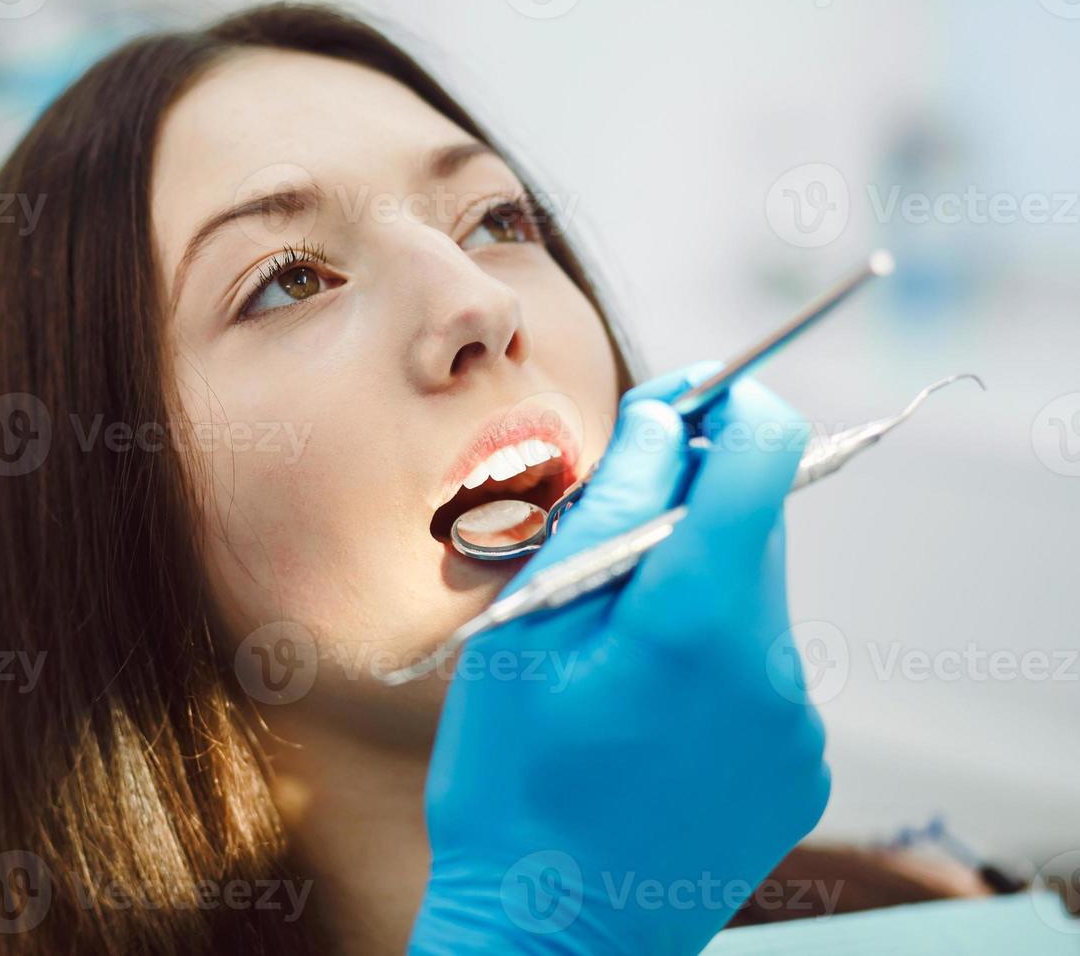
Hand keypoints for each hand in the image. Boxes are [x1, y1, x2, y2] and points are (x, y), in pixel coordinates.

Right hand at [410, 366, 828, 954]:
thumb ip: (603, 511)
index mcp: (698, 618)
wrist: (548, 937)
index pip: (763, 451)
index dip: (724, 407)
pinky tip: (645, 707)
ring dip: (693, 582)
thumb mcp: (525, 631)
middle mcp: (773, 665)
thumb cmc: (509, 785)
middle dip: (685, 504)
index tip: (675, 410)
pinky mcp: (800, 765)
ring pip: (755, 593)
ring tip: (609, 651)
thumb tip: (662, 421)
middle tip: (597, 546)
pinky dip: (712, 651)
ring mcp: (796, 723)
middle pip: (756, 520)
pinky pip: (763, 665)